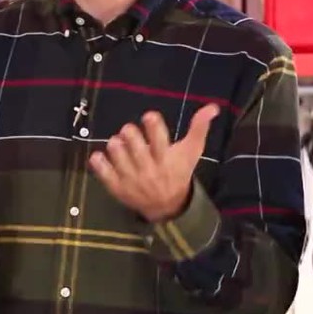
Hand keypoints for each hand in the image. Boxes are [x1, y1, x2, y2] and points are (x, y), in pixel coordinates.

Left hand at [89, 104, 219, 222]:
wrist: (167, 206)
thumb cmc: (179, 172)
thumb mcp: (192, 151)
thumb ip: (199, 127)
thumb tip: (213, 106)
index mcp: (167, 159)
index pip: (159, 139)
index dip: (152, 124)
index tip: (149, 116)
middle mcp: (149, 169)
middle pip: (133, 142)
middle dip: (130, 132)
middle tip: (130, 132)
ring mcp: (131, 179)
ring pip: (116, 152)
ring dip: (116, 144)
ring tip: (120, 144)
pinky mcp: (117, 188)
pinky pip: (102, 171)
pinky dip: (99, 160)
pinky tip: (102, 156)